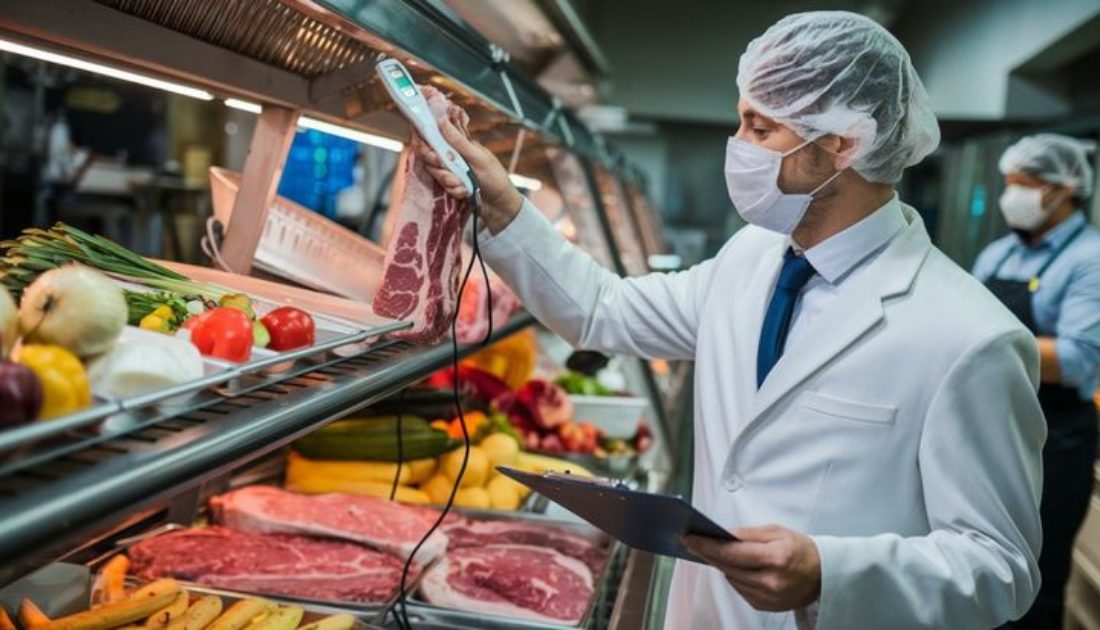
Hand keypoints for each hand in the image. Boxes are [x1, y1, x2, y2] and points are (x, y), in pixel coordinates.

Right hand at [410, 117, 523, 233]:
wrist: (500, 206)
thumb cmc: (495, 178)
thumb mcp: (478, 158)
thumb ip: (458, 142)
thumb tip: (442, 121)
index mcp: (459, 144)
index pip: (434, 137)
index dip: (426, 145)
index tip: (435, 157)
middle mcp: (452, 155)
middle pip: (429, 157)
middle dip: (439, 168)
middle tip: (453, 176)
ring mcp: (450, 170)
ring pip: (435, 172)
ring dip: (449, 181)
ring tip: (464, 185)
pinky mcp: (450, 185)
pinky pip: (442, 186)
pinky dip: (454, 191)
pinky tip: (465, 192)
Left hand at [682, 524, 821, 611]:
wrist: (823, 575)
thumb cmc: (799, 548)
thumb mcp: (775, 531)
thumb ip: (747, 533)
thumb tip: (721, 534)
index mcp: (775, 558)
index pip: (732, 552)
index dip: (707, 545)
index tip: (688, 538)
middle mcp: (771, 581)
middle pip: (727, 567)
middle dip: (707, 552)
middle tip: (691, 541)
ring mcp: (768, 597)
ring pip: (730, 579)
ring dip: (721, 565)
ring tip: (713, 550)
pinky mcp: (765, 607)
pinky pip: (739, 589)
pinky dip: (734, 577)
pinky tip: (734, 566)